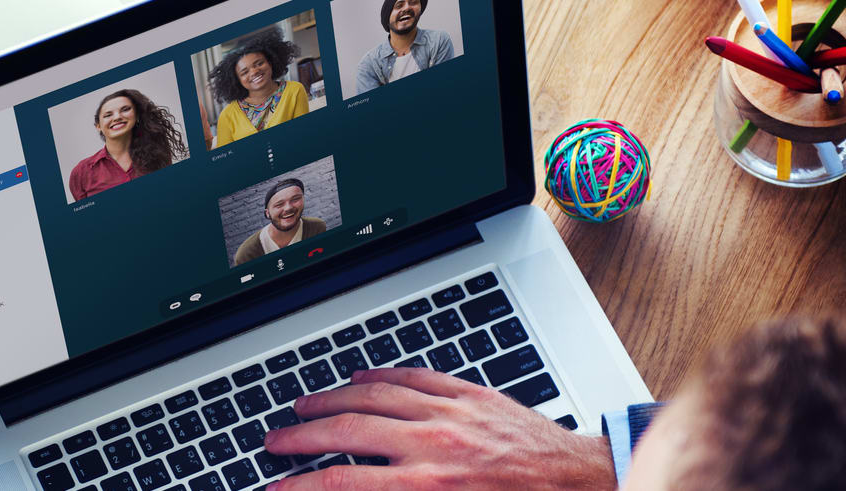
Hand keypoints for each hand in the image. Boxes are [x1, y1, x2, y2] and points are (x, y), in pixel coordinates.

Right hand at [263, 367, 614, 489]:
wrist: (579, 484)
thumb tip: (361, 489)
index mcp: (426, 487)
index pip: (340, 483)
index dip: (298, 485)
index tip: (274, 487)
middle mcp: (431, 446)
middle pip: (346, 431)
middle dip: (301, 436)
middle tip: (273, 440)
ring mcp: (448, 413)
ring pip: (373, 395)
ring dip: (331, 399)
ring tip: (303, 406)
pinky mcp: (468, 394)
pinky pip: (413, 376)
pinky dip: (380, 374)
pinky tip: (359, 376)